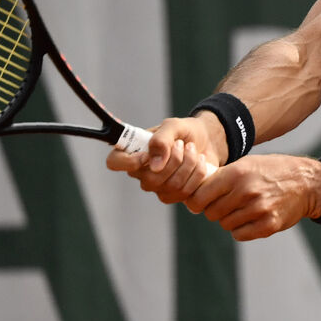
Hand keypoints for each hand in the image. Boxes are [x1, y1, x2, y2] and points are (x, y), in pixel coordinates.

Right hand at [106, 115, 223, 209]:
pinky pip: (183, 193)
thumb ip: (161, 139)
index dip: (128, 162)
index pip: (114, 162)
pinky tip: (200, 162)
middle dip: (174, 161)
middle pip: (150, 180)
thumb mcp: (173, 126)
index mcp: (133, 151)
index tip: (148, 154)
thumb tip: (154, 165)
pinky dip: (197, 175)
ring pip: (170, 187)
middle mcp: (141, 172)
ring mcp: (156, 187)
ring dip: (188, 165)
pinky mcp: (173, 195)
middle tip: (183, 144)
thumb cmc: (184, 131)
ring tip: (193, 149)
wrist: (206, 140)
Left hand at [186, 155, 320, 240]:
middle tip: (225, 204)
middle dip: (214, 210)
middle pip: (211, 213)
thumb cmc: (271, 171)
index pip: (200, 196)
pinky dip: (241, 230)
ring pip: (225, 224)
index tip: (199, 203)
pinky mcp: (268, 225)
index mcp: (237, 173)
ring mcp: (258, 209)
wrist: (306, 182)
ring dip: (229, 219)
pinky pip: (239, 235)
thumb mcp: (246, 164)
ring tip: (243, 208)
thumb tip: (192, 194)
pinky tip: (250, 218)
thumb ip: (221, 177)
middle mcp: (246, 191)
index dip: (196, 202)